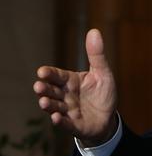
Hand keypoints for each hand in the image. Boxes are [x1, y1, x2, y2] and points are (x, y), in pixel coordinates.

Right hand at [33, 29, 117, 146]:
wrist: (109, 118)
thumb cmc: (103, 94)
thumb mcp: (103, 73)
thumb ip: (96, 55)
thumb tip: (94, 31)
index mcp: (71, 82)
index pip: (58, 76)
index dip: (50, 74)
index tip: (42, 71)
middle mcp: (66, 96)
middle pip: (52, 91)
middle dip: (45, 89)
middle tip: (38, 86)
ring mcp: (68, 111)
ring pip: (55, 107)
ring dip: (48, 105)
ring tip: (44, 102)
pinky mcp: (75, 125)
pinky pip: (66, 124)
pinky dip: (60, 121)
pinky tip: (55, 118)